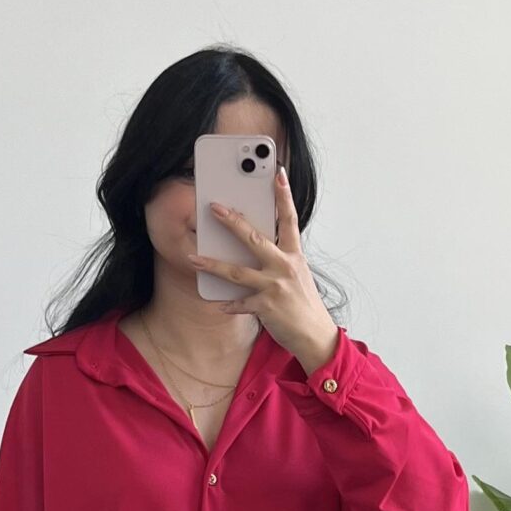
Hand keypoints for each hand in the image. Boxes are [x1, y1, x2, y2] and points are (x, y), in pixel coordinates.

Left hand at [188, 166, 339, 370]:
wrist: (316, 336)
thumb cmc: (304, 305)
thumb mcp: (298, 276)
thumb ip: (280, 260)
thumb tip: (256, 248)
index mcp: (295, 256)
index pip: (290, 220)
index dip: (284, 196)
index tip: (277, 174)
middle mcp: (285, 267)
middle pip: (254, 239)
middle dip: (232, 222)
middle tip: (214, 208)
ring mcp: (275, 287)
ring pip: (237, 271)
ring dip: (212, 264)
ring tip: (194, 259)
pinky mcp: (267, 307)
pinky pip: (240, 303)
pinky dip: (229, 304)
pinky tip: (219, 303)